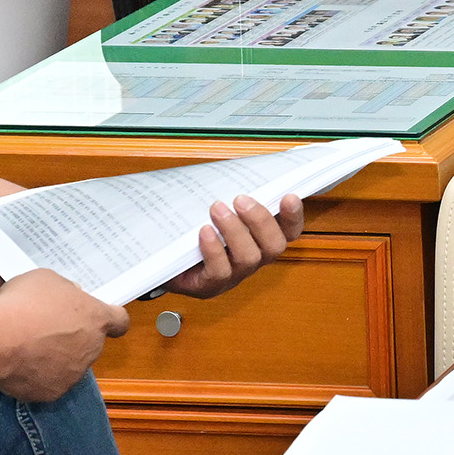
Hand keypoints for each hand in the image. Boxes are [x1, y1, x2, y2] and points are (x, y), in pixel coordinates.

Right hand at [0, 267, 127, 402]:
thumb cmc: (23, 303)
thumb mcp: (46, 280)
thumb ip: (64, 290)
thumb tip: (70, 298)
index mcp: (96, 317)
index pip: (120, 321)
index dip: (112, 320)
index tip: (101, 320)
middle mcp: (92, 348)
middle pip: (89, 343)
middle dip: (72, 338)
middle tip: (45, 330)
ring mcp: (74, 374)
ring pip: (69, 366)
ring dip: (54, 359)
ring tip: (26, 348)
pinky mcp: (53, 393)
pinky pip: (47, 383)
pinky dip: (36, 377)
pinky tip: (18, 365)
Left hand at [162, 195, 305, 299]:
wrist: (160, 258)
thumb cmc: (190, 231)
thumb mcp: (214, 208)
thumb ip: (230, 194)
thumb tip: (236, 169)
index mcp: (259, 239)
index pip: (288, 231)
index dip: (293, 216)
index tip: (288, 196)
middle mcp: (251, 258)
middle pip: (274, 246)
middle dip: (261, 221)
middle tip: (241, 200)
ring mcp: (233, 275)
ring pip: (249, 258)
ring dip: (235, 231)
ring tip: (217, 209)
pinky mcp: (210, 285)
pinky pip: (221, 271)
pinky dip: (215, 250)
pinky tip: (204, 232)